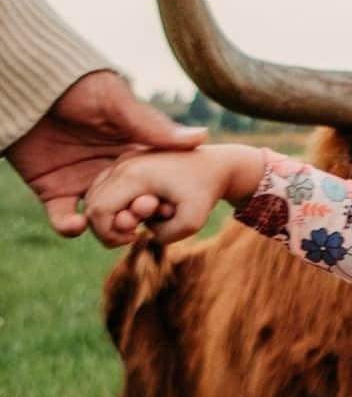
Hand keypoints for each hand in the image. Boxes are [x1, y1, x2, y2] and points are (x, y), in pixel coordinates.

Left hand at [6, 69, 207, 234]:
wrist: (24, 86)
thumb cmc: (74, 86)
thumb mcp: (116, 103)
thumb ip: (153, 126)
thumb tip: (201, 137)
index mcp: (129, 151)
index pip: (153, 183)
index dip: (161, 199)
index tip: (165, 207)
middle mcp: (108, 170)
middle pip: (128, 206)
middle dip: (134, 220)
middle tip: (136, 223)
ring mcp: (80, 181)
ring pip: (101, 219)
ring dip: (107, 231)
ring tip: (112, 231)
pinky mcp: (52, 190)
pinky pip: (64, 218)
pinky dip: (69, 228)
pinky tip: (76, 224)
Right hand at [82, 142, 265, 247]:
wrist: (214, 164)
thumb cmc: (205, 191)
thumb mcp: (194, 220)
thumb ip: (165, 236)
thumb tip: (144, 233)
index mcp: (133, 175)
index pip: (98, 212)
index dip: (110, 234)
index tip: (136, 237)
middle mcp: (122, 164)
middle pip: (92, 204)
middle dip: (108, 226)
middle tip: (137, 231)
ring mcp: (122, 160)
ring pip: (95, 195)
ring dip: (111, 213)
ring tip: (143, 217)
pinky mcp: (126, 161)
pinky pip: (105, 187)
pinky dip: (114, 203)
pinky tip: (141, 208)